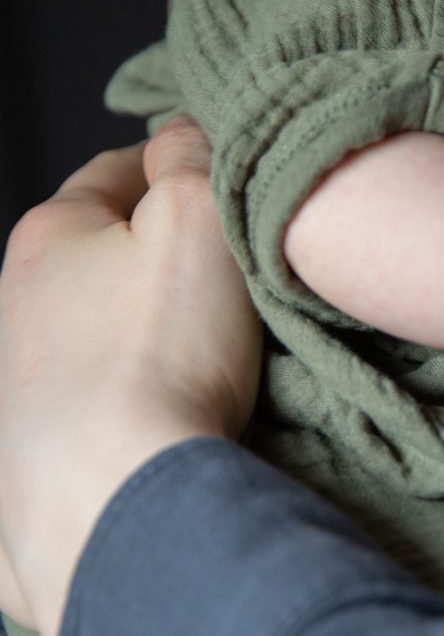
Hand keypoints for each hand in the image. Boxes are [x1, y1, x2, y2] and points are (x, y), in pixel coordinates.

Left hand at [0, 120, 260, 635]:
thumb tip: (184, 134)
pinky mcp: (30, 459)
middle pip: (98, 257)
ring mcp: (16, 388)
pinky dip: (129, 403)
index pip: (113, 172)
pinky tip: (170, 417)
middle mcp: (14, 307)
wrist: (116, 501)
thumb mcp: (198, 215)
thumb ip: (193, 156)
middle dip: (156, 258)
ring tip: (211, 355)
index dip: (172, 167)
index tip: (219, 181)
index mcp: (47, 236)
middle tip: (230, 271)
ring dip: (141, 335)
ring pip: (93, 334)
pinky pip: (93, 411)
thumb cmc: (157, 358)